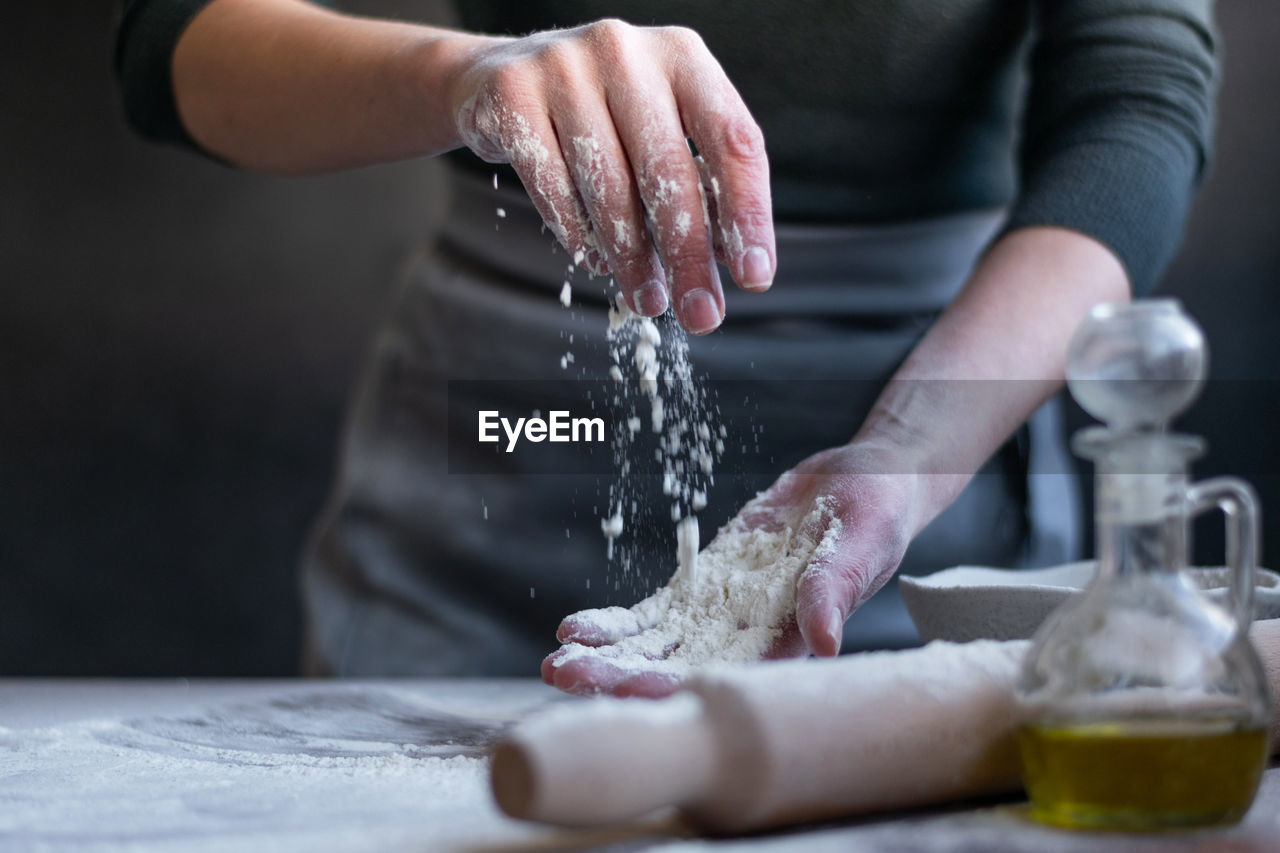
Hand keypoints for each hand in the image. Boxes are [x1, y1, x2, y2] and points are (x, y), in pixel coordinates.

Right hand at [448, 19, 775, 333]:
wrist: (501, 79)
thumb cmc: (603, 113)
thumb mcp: (660, 129)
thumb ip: (698, 182)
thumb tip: (728, 259)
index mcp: (682, 56)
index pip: (733, 139)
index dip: (748, 212)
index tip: (754, 275)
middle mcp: (626, 52)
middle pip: (669, 170)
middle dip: (688, 255)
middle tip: (701, 313)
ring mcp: (564, 68)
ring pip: (609, 185)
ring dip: (632, 257)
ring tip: (648, 299)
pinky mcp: (512, 96)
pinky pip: (553, 187)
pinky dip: (579, 236)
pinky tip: (597, 263)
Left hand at [541, 442, 924, 696]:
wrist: (864, 482)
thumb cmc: (877, 517)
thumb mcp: (861, 546)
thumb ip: (835, 591)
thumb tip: (823, 643)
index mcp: (789, 645)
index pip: (724, 678)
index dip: (674, 686)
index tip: (625, 690)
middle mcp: (750, 641)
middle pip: (676, 668)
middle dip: (619, 675)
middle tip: (563, 677)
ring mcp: (723, 615)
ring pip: (656, 645)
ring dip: (608, 655)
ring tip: (556, 660)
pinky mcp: (708, 587)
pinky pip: (655, 611)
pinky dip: (618, 622)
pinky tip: (576, 628)